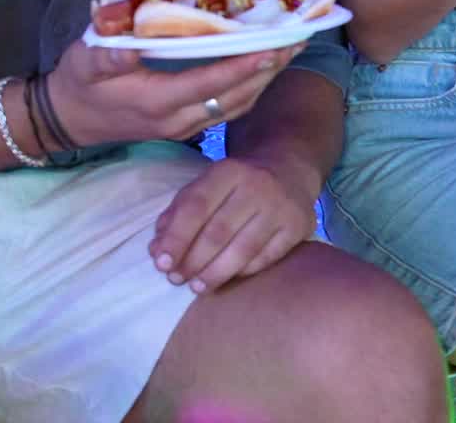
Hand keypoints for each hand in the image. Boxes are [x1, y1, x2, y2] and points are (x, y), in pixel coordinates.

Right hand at [48, 40, 301, 147]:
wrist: (67, 119)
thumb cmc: (79, 82)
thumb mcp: (87, 60)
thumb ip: (111, 51)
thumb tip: (131, 37)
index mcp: (157, 100)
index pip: (209, 83)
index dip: (242, 66)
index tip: (272, 47)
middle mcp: (177, 119)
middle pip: (234, 97)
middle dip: (267, 70)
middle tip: (297, 41)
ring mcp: (183, 127)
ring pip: (236, 107)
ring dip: (265, 81)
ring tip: (290, 51)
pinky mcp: (184, 126)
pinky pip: (227, 110)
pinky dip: (250, 89)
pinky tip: (264, 70)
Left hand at [148, 155, 317, 292]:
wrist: (288, 168)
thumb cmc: (237, 183)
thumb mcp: (208, 184)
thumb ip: (180, 213)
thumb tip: (156, 250)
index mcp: (228, 170)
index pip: (197, 206)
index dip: (176, 237)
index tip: (160, 262)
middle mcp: (257, 185)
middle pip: (218, 231)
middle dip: (193, 260)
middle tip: (176, 279)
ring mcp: (281, 207)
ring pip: (243, 249)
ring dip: (215, 273)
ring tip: (197, 287)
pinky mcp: (299, 226)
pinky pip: (266, 258)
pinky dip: (243, 272)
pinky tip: (228, 279)